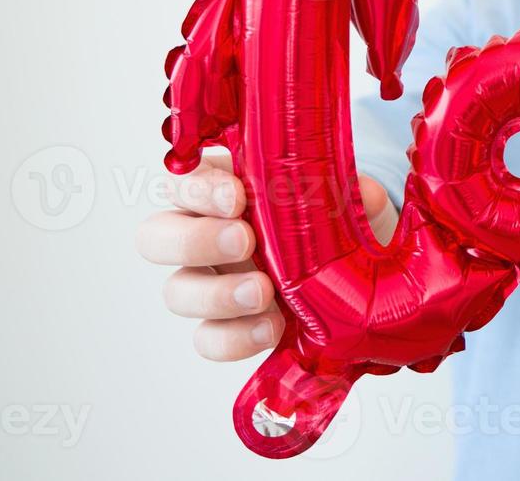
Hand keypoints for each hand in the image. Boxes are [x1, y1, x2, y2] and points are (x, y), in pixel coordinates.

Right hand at [136, 152, 397, 360]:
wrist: (357, 278)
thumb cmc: (338, 225)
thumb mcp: (351, 202)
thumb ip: (354, 195)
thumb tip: (362, 193)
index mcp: (224, 190)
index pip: (185, 181)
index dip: (199, 188)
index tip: (235, 196)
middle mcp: (205, 234)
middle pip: (157, 236)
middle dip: (196, 239)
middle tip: (244, 241)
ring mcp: (210, 283)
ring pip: (177, 290)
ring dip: (215, 294)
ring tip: (262, 293)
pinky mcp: (226, 326)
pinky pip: (207, 338)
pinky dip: (234, 337)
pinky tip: (270, 328)